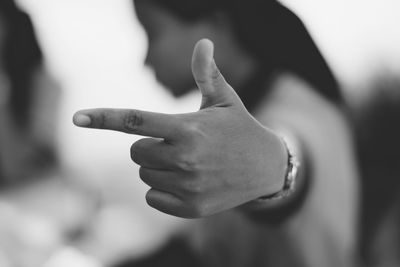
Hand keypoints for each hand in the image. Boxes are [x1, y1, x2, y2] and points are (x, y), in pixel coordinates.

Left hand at [73, 39, 286, 217]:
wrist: (267, 167)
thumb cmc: (240, 128)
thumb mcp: (224, 99)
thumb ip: (207, 73)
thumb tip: (204, 41)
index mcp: (187, 128)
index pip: (135, 120)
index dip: (103, 118)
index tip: (78, 117)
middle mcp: (185, 158)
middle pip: (136, 153)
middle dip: (148, 147)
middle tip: (174, 143)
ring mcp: (188, 186)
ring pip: (145, 176)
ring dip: (158, 168)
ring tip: (187, 163)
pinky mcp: (192, 208)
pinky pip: (153, 198)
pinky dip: (162, 191)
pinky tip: (186, 183)